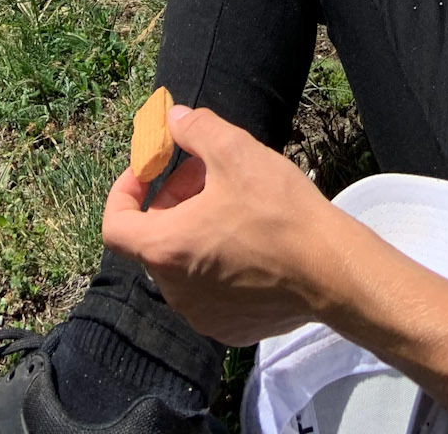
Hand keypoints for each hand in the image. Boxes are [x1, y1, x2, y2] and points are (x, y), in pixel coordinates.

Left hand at [100, 106, 343, 344]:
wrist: (331, 270)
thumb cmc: (277, 210)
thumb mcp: (234, 150)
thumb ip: (194, 129)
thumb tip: (171, 119)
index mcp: (165, 250)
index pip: (116, 224)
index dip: (125, 190)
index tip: (149, 170)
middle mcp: (175, 291)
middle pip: (153, 238)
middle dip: (171, 199)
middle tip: (204, 173)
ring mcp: (203, 315)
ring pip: (181, 264)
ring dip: (193, 229)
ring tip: (230, 202)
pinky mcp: (230, 328)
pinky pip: (208, 289)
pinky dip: (215, 261)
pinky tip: (250, 240)